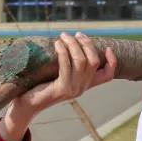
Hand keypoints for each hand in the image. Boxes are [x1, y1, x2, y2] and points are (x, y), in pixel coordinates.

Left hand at [0, 33, 116, 140]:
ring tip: (64, 36)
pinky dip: (63, 52)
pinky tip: (57, 44)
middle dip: (87, 44)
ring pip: (81, 61)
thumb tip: (72, 41)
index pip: (107, 76)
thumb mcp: (61, 75)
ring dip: (73, 44)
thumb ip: (70, 65)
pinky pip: (65, 66)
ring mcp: (73, 89)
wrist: (29, 105)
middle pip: (94, 61)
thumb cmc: (42, 86)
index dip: (112, 61)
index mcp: (86, 85)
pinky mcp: (61, 89)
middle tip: (76, 34)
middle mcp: (82, 88)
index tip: (108, 48)